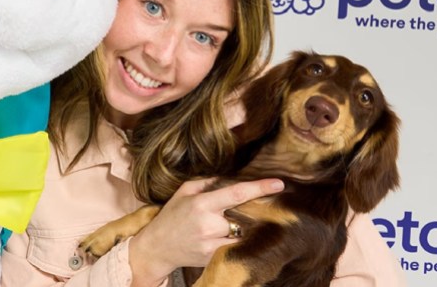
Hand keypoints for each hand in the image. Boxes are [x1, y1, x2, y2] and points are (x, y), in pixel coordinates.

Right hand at [126, 177, 283, 284]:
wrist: (157, 247)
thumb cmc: (170, 216)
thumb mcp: (183, 192)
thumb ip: (206, 182)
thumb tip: (229, 177)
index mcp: (201, 204)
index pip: (237, 194)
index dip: (259, 188)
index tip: (279, 184)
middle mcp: (208, 224)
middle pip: (245, 216)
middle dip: (253, 211)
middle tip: (259, 207)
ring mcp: (211, 244)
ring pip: (243, 234)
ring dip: (247, 229)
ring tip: (241, 224)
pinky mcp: (213, 258)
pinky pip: (235, 248)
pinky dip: (238, 242)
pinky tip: (233, 238)